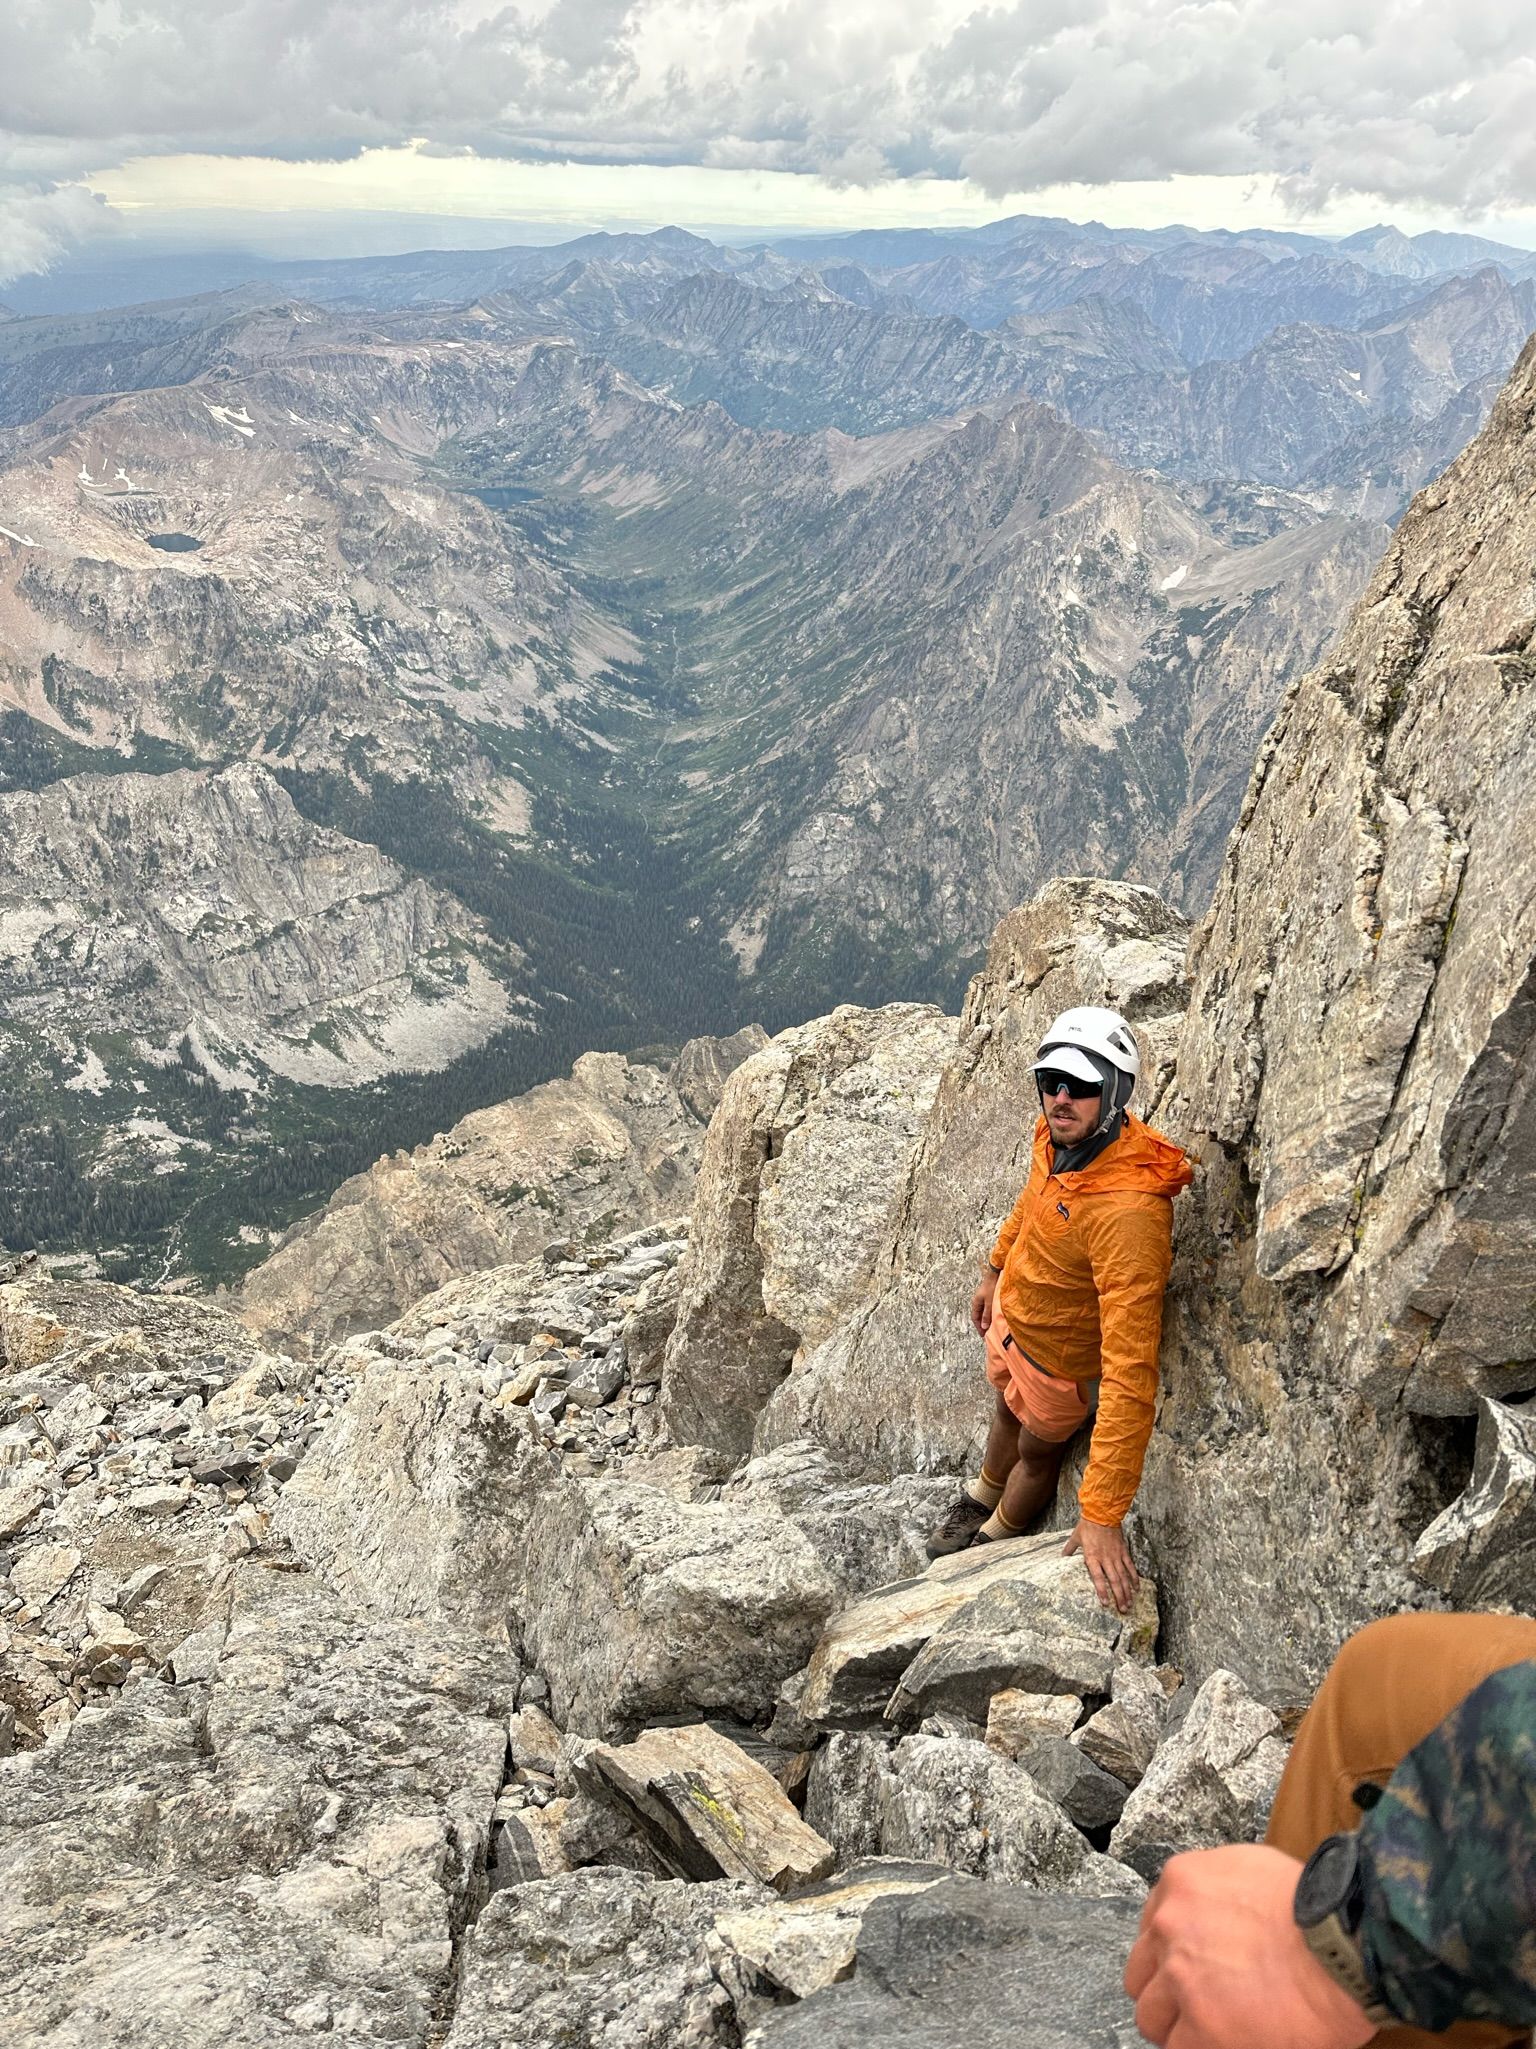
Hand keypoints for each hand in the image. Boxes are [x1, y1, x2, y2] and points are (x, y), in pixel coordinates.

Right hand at [970, 1269, 997, 1335]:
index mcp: (976, 1303)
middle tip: (988, 1332)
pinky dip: (990, 1314)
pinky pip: (987, 1308)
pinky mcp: (988, 1296)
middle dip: (983, 1324)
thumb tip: (984, 1326)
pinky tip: (995, 1316)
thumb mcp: (989, 1303)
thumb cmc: (992, 1286)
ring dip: (987, 1319)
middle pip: (979, 1316)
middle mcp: (978, 1301)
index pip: (975, 1318)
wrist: (995, 1273)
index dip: (979, 1327)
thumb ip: (987, 1315)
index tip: (983, 1335)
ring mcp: (983, 1298)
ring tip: (992, 1326)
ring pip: (983, 1312)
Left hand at [1064, 1516, 1139, 1612]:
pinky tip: (1137, 1588)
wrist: (1102, 1513)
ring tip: (1130, 1603)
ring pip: (1123, 1576)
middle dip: (1119, 1597)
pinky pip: (1130, 1566)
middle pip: (1114, 1581)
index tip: (1106, 1603)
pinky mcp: (1123, 1551)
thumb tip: (1062, 1557)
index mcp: (1092, 1557)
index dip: (1102, 1591)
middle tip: (1123, 1610)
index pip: (1098, 1577)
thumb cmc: (1087, 1525)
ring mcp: (1116, 1555)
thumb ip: (1070, 1549)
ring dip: (1127, 1591)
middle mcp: (1106, 1558)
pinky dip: (1134, 1577)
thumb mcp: (1076, 1537)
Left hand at [1125, 1845, 1376, 2048]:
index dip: (1168, 1954)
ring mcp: (1181, 1978)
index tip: (1185, 1969)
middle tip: (1195, 2006)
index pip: (1150, 1927)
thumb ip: (1216, 1893)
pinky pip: (1179, 2048)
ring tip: (1213, 2029)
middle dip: (1164, 1992)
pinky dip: (1199, 2047)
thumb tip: (1215, 1915)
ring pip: (1151, 2017)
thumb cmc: (1316, 1907)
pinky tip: (1226, 2042)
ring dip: (1178, 2026)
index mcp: (1182, 1883)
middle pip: (1141, 1974)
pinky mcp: (1201, 2026)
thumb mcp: (1251, 1868)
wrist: (1342, 1944)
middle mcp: (1170, 1926)